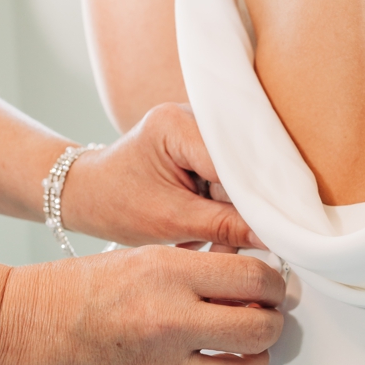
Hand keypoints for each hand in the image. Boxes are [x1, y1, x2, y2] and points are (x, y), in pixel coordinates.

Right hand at [0, 246, 283, 364]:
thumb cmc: (69, 291)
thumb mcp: (136, 259)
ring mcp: (160, 363)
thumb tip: (242, 275)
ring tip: (251, 350)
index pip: (254, 276)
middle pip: (260, 327)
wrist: (21, 328)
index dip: (275, 282)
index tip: (272, 284)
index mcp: (165, 272)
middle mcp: (168, 318)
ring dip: (258, 363)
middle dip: (273, 322)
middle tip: (268, 314)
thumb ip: (192, 268)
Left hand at [64, 102, 263, 249]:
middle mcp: (192, 115)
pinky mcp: (203, 144)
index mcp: (176, 124)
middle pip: (240, 167)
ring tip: (218, 247)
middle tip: (243, 249)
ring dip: (233, 213)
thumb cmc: (115, 204)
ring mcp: (199, 127)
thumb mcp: (168, 221)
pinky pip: (228, 177)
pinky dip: (224, 206)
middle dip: (242, 211)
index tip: (276, 233)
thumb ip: (222, 227)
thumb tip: (273, 239)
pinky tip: (214, 231)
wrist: (89, 194)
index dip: (256, 199)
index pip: (233, 163)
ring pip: (238, 176)